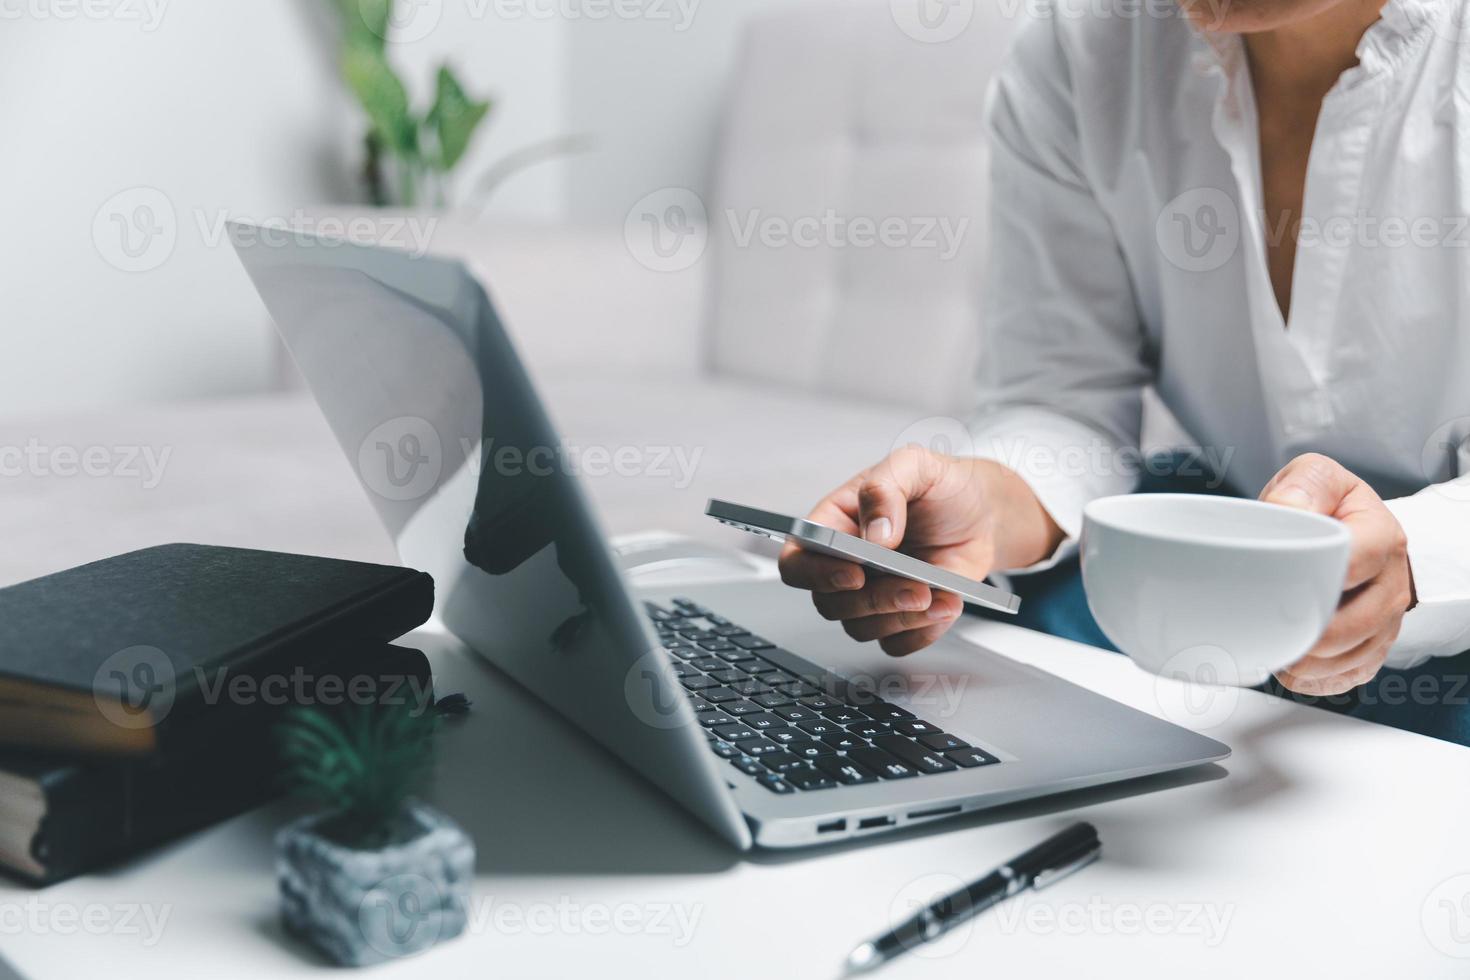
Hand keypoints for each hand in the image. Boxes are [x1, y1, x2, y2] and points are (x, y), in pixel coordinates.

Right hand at [777, 445, 1062, 655]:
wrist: (982, 513)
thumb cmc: (940, 487)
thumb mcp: (913, 465)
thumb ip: (885, 490)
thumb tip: (874, 534)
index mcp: (835, 525)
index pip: (797, 561)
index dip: (816, 574)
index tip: (855, 573)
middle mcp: (847, 564)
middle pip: (830, 603)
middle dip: (873, 601)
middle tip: (913, 587)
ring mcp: (872, 593)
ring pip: (861, 628)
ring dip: (901, 618)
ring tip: (938, 595)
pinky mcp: (899, 617)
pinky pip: (896, 644)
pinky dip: (921, 632)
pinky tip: (944, 605)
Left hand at [1260, 453, 1415, 695]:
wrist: (1354, 531)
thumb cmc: (1331, 507)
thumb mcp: (1317, 479)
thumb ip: (1303, 487)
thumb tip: (1285, 510)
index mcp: (1382, 538)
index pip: (1356, 565)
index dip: (1317, 580)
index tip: (1282, 587)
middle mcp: (1391, 584)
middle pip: (1353, 625)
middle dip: (1306, 634)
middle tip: (1265, 627)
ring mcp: (1385, 622)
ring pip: (1349, 658)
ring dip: (1306, 663)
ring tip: (1273, 647)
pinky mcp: (1372, 649)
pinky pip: (1348, 678)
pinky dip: (1315, 681)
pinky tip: (1291, 667)